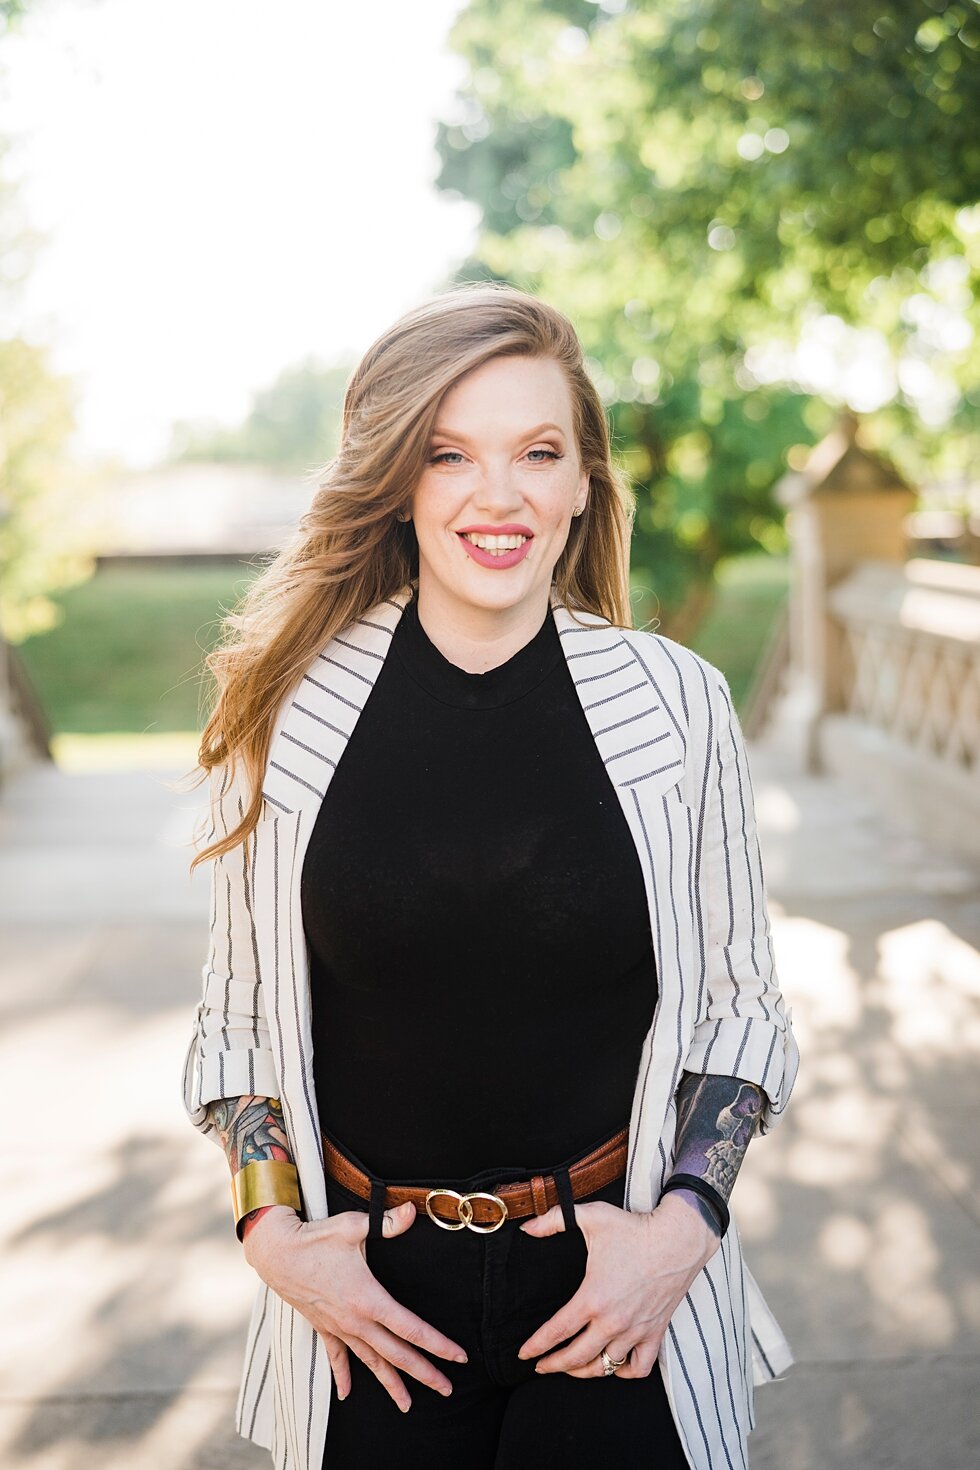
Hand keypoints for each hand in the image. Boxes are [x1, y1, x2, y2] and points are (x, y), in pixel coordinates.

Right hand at [243, 1202, 467, 1411]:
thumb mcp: (354, 1226)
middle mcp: (355, 1320)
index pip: (411, 1329)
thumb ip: (388, 1222)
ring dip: (390, 1383)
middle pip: (396, 1354)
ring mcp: (338, 1327)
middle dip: (423, 1373)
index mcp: (369, 1299)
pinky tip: (348, 1395)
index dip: (438, 1344)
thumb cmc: (316, 1238)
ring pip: (370, 1362)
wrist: (276, 1252)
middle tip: (446, 1390)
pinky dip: (343, 1376)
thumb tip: (413, 1209)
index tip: (459, 1357)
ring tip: (408, 1405)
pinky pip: (337, 1357)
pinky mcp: (323, 1327)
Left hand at [515, 1192, 718, 1378]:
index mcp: (593, 1297)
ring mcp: (636, 1330)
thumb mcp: (590, 1217)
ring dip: (584, 1372)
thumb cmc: (635, 1228)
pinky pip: (639, 1367)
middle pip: (576, 1357)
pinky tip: (613, 1366)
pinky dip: (624, 1372)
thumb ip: (553, 1220)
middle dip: (554, 1366)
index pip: (556, 1331)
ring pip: (605, 1366)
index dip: (536, 1345)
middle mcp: (613, 1321)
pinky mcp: (655, 1332)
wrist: (679, 1239)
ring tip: (571, 1368)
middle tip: (540, 1366)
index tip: (523, 1354)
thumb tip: (527, 1227)